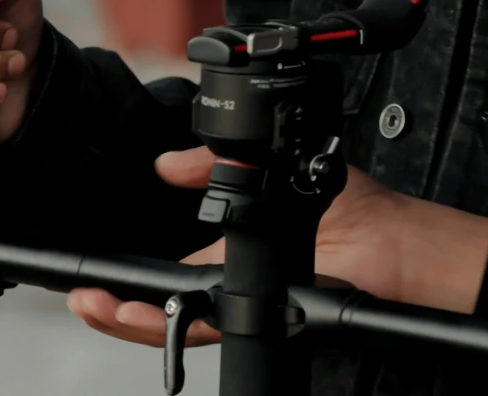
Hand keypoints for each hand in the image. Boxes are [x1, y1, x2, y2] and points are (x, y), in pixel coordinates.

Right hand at [68, 157, 487, 346]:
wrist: (405, 247)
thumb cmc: (362, 215)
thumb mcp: (279, 172)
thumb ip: (221, 166)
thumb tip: (166, 163)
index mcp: (237, 257)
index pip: (172, 272)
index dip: (132, 276)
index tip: (95, 271)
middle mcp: (237, 286)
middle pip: (163, 304)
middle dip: (115, 304)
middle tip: (82, 294)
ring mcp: (249, 303)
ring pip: (173, 322)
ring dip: (127, 316)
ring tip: (95, 304)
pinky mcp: (263, 312)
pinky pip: (206, 324)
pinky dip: (164, 321)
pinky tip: (136, 311)